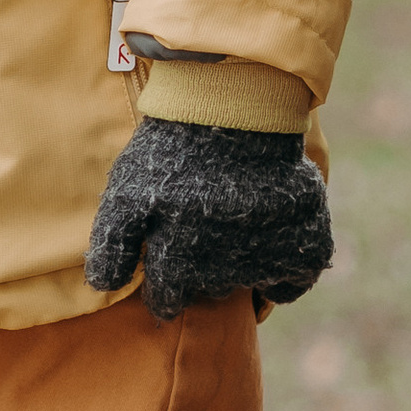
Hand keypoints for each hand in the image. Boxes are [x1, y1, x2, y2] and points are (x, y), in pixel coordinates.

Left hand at [84, 117, 331, 321]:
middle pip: (207, 290)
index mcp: (177, 265)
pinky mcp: (306, 242)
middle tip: (199, 231)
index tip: (165, 270)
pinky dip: (283, 273)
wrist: (235, 110)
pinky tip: (268, 245)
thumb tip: (104, 286)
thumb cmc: (172, 150)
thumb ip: (113, 243)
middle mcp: (222, 272)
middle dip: (199, 272)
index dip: (163, 289)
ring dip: (237, 264)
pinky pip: (293, 281)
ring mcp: (267, 258)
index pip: (166, 301)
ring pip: (247, 282)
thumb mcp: (125, 192)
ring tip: (229, 222)